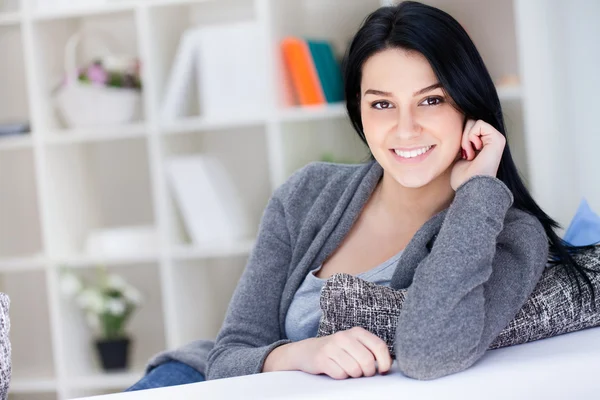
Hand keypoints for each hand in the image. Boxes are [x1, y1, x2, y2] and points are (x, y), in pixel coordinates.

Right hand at [263, 327, 391, 378]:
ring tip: (347, 370)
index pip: (379, 346)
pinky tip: (336, 370)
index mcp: (357, 332)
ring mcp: (332, 347)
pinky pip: (340, 375)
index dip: (385, 361)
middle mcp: (344, 336)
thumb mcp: (354, 344)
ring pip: (355, 370)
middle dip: (368, 372)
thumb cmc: (337, 350)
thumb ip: (370, 350)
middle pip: (368, 361)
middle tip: (362, 373)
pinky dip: (341, 377)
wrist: (307, 351)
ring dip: (353, 375)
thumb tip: (388, 366)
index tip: (382, 370)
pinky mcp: (322, 358)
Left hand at [451, 119, 505, 190]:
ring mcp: (496, 139)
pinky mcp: (498, 138)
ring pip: (474, 122)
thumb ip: (462, 141)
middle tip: (465, 154)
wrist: (470, 187)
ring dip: (466, 138)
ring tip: (468, 154)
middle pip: (470, 122)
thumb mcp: (459, 154)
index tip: (462, 154)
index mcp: (485, 144)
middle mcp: (492, 140)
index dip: (460, 137)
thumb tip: (454, 128)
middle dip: (463, 136)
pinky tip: (473, 150)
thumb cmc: (463, 177)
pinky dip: (470, 136)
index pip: (468, 126)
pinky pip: (479, 123)